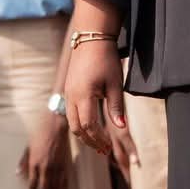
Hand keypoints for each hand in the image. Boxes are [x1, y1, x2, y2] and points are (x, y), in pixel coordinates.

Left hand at [19, 111, 72, 188]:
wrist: (55, 125)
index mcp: (34, 163)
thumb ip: (23, 161)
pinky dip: (63, 188)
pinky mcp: (64, 163)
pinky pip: (64, 179)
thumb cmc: (39, 134)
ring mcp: (55, 166)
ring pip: (55, 187)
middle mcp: (44, 167)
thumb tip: (18, 173)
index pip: (32, 184)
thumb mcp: (28, 147)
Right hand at [62, 37, 137, 165]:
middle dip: (90, 141)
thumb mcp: (114, 84)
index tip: (109, 147)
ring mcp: (68, 93)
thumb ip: (116, 108)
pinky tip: (91, 127)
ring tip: (98, 143)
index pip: (89, 126)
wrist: (91, 38)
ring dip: (84, 134)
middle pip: (77, 128)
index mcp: (83, 96)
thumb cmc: (106, 59)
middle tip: (104, 150)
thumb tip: (121, 128)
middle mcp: (71, 97)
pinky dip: (80, 124)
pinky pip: (71, 113)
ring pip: (72, 122)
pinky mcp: (68, 90)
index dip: (99, 139)